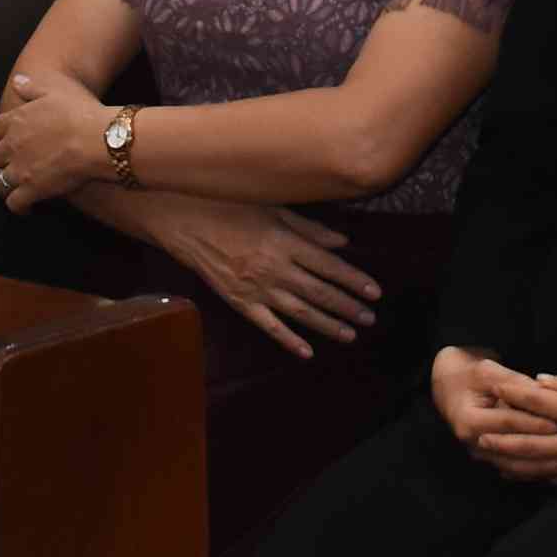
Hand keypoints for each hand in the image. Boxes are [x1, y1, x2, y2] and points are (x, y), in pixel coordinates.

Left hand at [0, 63, 113, 206]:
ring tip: (13, 188)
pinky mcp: (32, 189)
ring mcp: (20, 169)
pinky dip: (18, 207)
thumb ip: (32, 88)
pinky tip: (27, 207)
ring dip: (3, 186)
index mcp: (15, 120)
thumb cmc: (80, 112)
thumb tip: (17, 80)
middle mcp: (12, 145)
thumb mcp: (54, 91)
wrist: (98, 139)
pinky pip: (14, 203)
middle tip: (1, 168)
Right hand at [117, 189, 376, 355]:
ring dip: (327, 324)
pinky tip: (306, 351)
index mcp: (284, 242)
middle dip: (347, 306)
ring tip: (350, 335)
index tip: (374, 292)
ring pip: (299, 311)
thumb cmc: (228, 205)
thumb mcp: (271, 207)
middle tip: (370, 318)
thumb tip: (342, 243)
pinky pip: (267, 325)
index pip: (328, 266)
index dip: (353, 280)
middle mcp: (274, 268)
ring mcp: (255, 287)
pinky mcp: (238, 301)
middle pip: (319, 291)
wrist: (182, 218)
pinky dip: (287, 340)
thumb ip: (308, 228)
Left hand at [449, 353, 556, 482]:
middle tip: (476, 434)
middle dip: (501, 438)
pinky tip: (520, 474)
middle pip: (530, 442)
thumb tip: (537, 383)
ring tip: (490, 459)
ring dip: (513, 463)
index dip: (510, 391)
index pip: (536, 401)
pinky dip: (538, 477)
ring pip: (542, 467)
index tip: (490, 384)